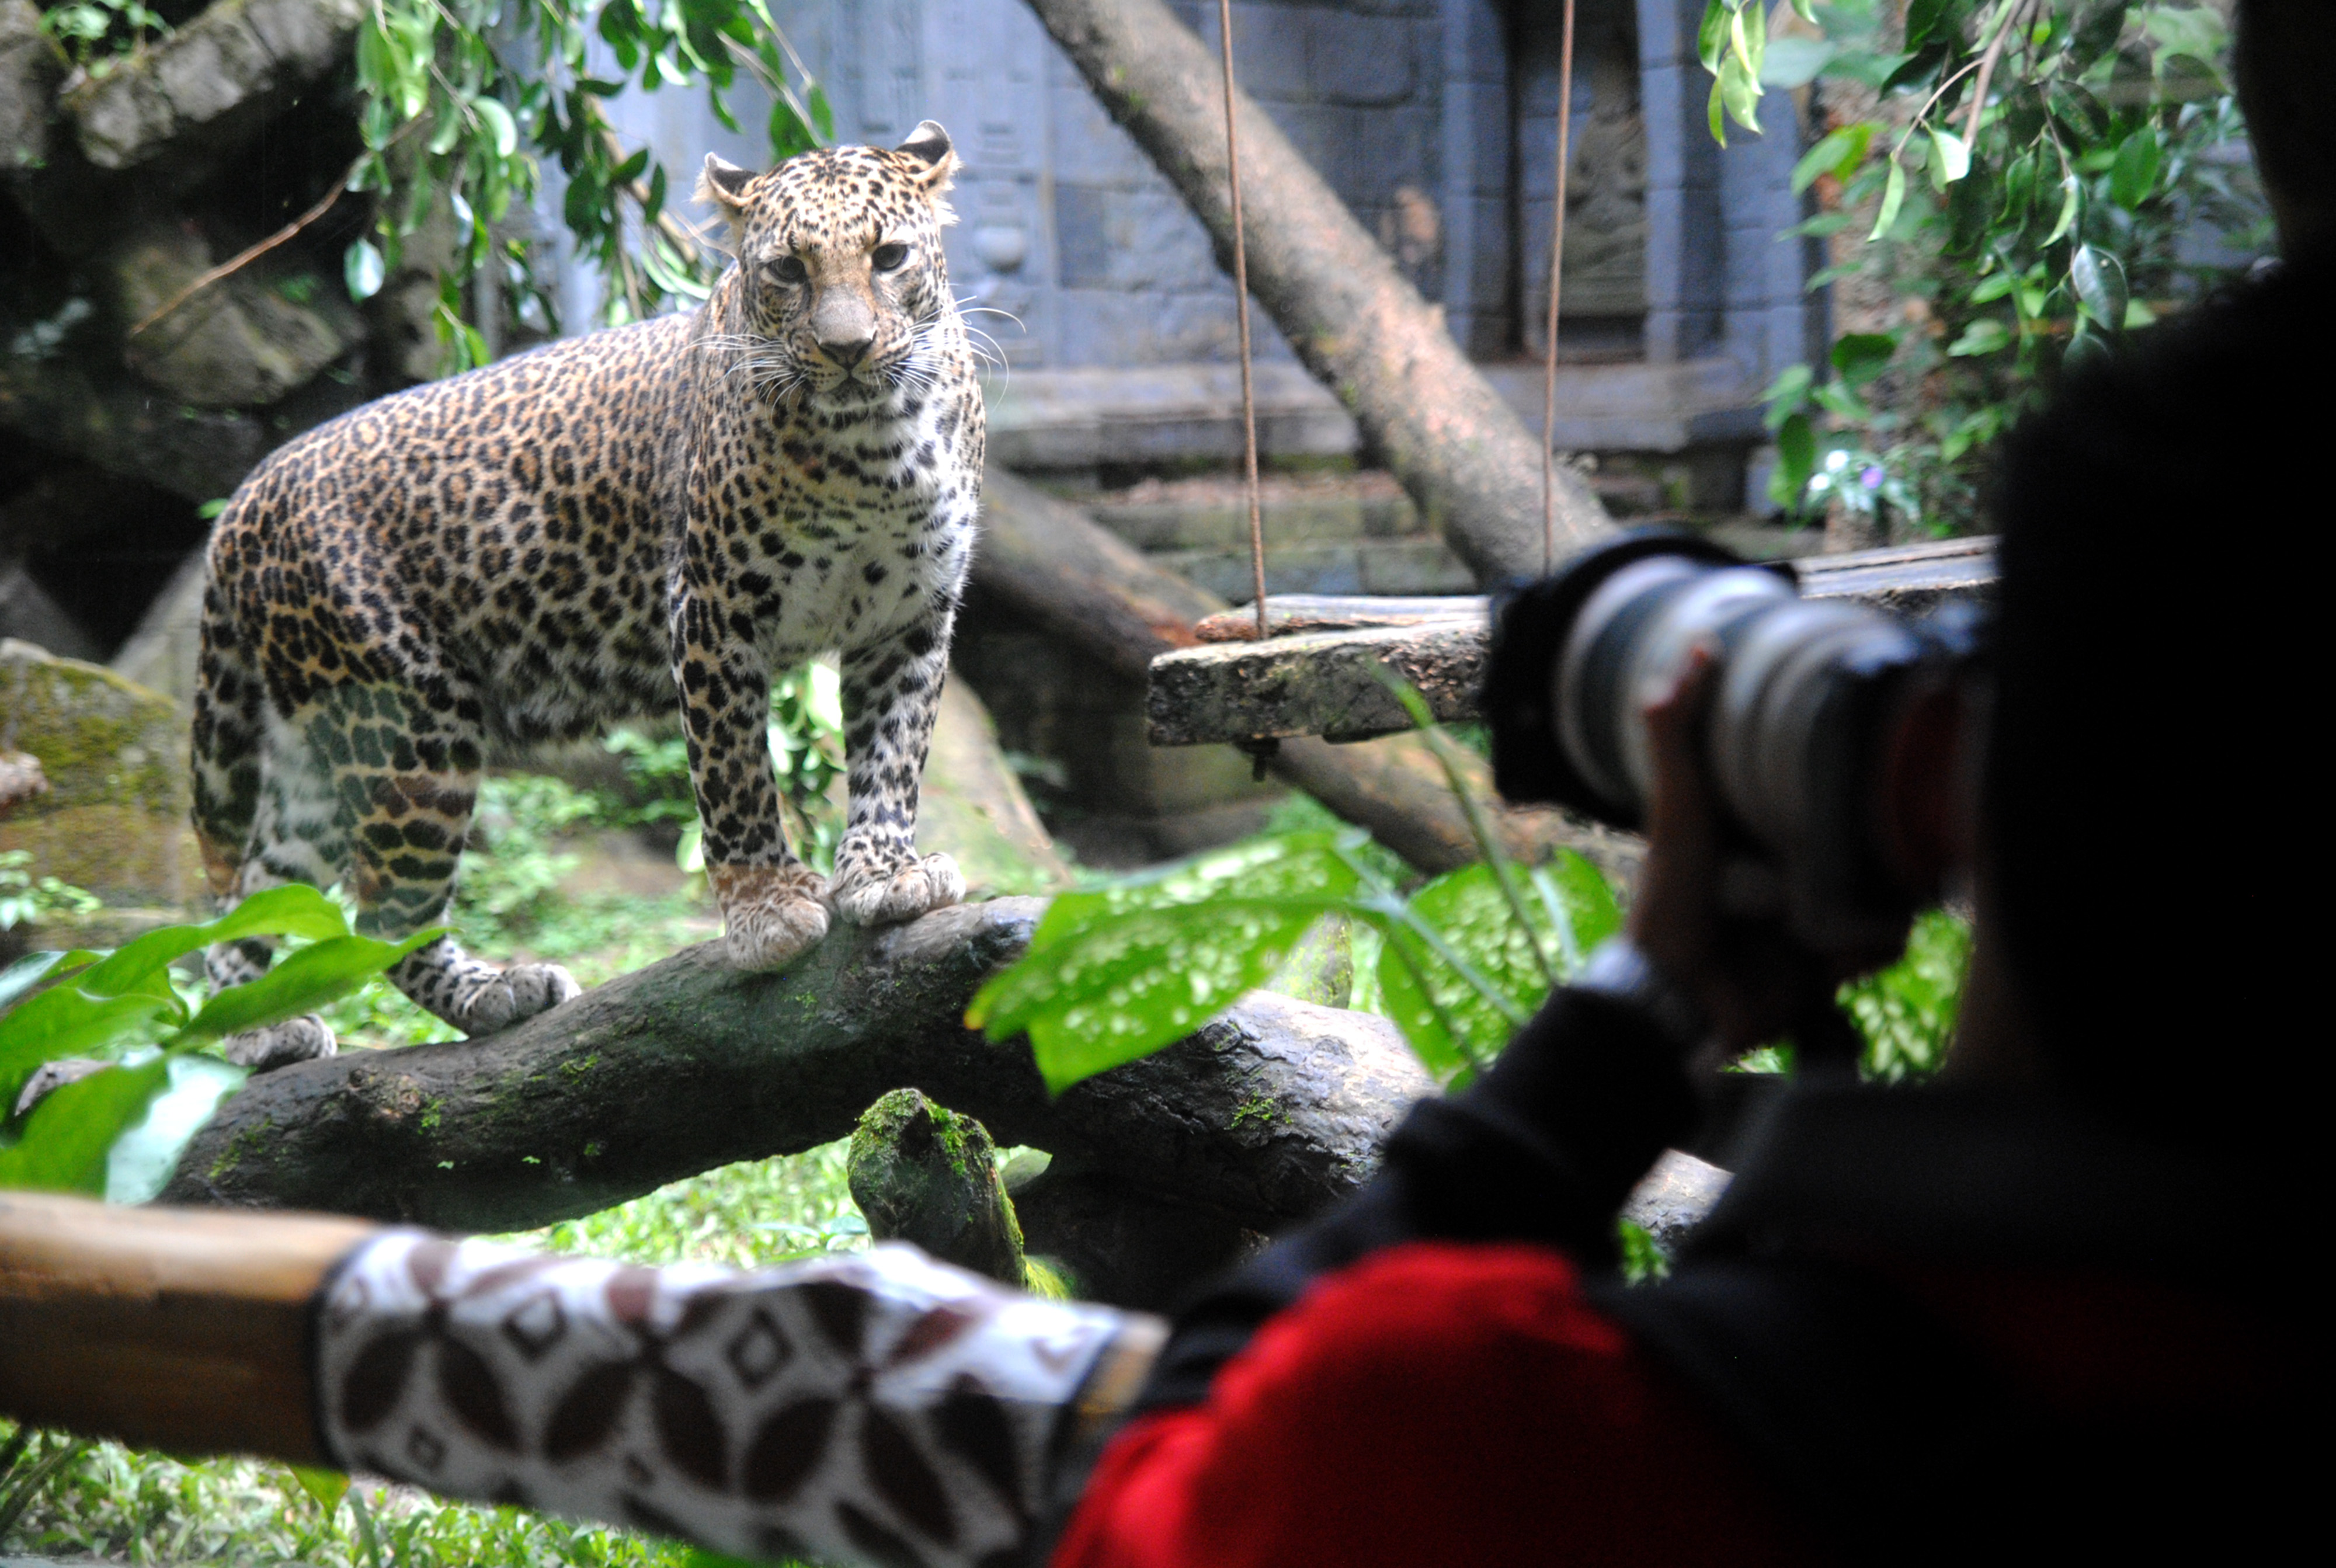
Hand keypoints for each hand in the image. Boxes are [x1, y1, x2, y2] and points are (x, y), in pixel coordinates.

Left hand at [1627, 646, 1850, 1054]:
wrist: (1679, 995)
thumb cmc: (1672, 896)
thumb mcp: (1678, 805)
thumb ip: (1676, 732)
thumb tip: (1696, 648)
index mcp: (1764, 827)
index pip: (1824, 789)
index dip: (1852, 774)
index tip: (1877, 751)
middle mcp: (1796, 868)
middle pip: (1866, 840)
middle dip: (1883, 836)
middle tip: (1893, 824)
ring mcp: (1817, 914)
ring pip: (1884, 889)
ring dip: (1879, 892)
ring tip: (1865, 888)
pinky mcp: (1830, 962)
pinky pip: (1879, 943)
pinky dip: (1867, 943)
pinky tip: (1836, 943)